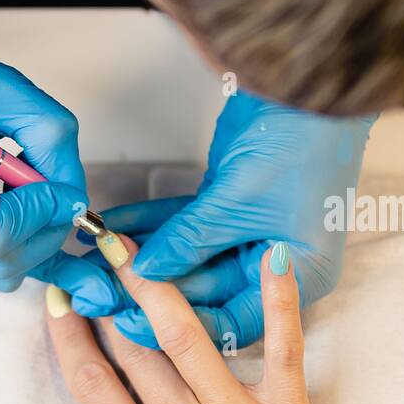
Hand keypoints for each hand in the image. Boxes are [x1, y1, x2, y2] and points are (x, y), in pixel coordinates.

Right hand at [0, 0, 101, 292]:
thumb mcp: (12, 94)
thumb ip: (54, 145)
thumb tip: (75, 202)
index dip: (40, 214)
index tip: (57, 187)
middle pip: (1, 264)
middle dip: (46, 231)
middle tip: (53, 190)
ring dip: (30, 239)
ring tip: (23, 193)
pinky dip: (10, 244)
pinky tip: (11, 208)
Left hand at [70, 92, 374, 348]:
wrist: (305, 80)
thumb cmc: (303, 140)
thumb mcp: (239, 201)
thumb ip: (189, 240)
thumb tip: (143, 272)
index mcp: (300, 276)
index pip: (232, 320)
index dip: (180, 324)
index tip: (131, 321)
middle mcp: (277, 264)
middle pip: (204, 290)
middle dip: (152, 287)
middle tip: (102, 289)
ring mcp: (252, 234)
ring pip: (189, 257)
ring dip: (145, 255)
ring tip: (99, 259)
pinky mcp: (229, 206)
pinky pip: (185, 225)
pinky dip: (153, 226)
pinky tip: (114, 229)